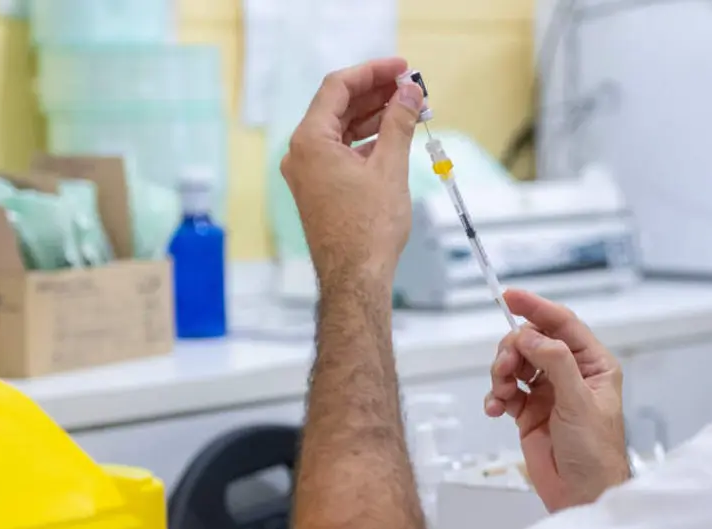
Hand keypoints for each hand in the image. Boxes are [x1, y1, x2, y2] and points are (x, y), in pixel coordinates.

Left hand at [281, 57, 421, 286]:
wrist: (355, 277)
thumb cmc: (368, 229)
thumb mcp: (390, 167)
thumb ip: (398, 122)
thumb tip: (408, 92)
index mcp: (310, 141)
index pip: (338, 88)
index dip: (372, 72)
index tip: (402, 67)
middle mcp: (301, 153)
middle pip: (338, 107)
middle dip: (376, 94)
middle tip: (410, 86)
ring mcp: (308, 172)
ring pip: (341, 130)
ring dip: (374, 117)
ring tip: (409, 109)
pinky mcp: (318, 189)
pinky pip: (341, 153)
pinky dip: (366, 141)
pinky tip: (392, 138)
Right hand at [485, 290, 627, 511]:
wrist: (582, 494)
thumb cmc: (596, 453)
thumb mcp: (580, 403)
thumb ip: (556, 365)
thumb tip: (531, 338)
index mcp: (593, 364)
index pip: (563, 324)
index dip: (536, 308)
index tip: (510, 297)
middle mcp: (570, 373)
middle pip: (532, 342)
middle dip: (512, 350)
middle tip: (505, 369)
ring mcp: (548, 392)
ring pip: (515, 364)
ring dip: (501, 374)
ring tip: (501, 394)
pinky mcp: (529, 412)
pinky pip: (505, 391)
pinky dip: (496, 397)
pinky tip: (495, 409)